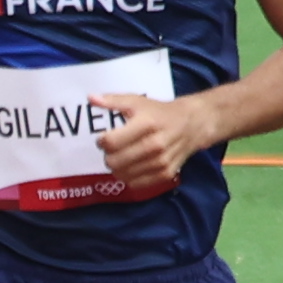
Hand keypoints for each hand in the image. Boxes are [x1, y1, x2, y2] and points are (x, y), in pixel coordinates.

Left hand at [85, 91, 210, 194]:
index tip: (103, 139)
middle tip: (113, 150)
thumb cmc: (159, 112)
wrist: (192, 124)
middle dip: (108, 156)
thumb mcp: (137, 101)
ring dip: (117, 168)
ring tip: (122, 157)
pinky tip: (132, 167)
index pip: (111, 142)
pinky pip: (136, 184)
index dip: (101, 142)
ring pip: (123, 175)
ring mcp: (161, 162)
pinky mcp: (166, 174)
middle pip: (115, 161)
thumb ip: (113, 101)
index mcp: (146, 124)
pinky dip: (129, 177)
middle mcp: (154, 145)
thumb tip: (90, 98)